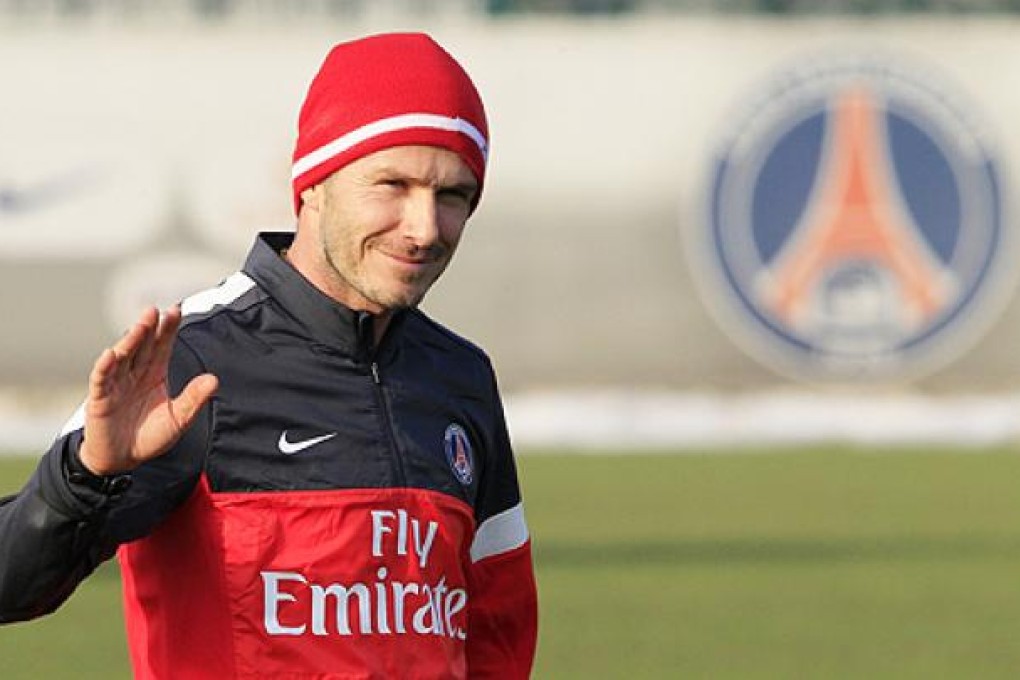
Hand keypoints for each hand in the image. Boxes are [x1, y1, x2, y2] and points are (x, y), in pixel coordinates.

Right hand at [78, 305, 218, 475]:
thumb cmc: (150, 436)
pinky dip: (105, 366)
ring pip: (123, 356)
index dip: (168, 329)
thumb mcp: (178, 418)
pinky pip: (101, 379)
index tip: (176, 310)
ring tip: (140, 325)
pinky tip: (111, 354)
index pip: (162, 345)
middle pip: (142, 345)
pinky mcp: (100, 398)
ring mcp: (116, 383)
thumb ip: (194, 399)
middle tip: (155, 310)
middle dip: (149, 327)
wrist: (123, 459)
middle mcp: (135, 373)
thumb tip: (214, 380)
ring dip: (130, 340)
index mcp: (155, 373)